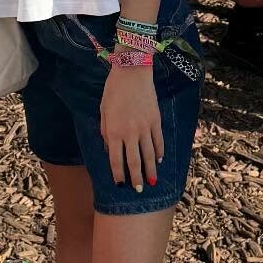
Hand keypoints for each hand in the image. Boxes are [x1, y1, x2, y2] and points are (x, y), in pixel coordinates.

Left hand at [100, 65, 163, 193]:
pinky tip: (159, 160)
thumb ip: (106, 133)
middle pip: (134, 161)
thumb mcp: (103, 112)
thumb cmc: (113, 91)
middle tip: (138, 190)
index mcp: (114, 132)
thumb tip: (110, 150)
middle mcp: (130, 133)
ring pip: (149, 154)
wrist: (132, 72)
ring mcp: (145, 128)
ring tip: (152, 182)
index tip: (121, 184)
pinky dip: (159, 152)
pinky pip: (158, 141)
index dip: (119, 174)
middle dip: (136, 178)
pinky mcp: (156, 121)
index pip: (116, 160)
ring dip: (151, 170)